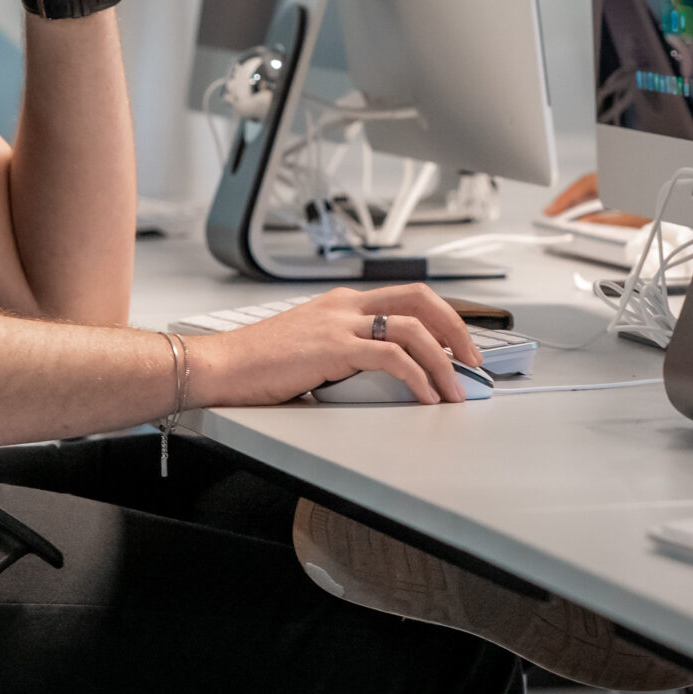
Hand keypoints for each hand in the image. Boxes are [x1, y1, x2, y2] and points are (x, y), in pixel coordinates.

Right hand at [178, 285, 486, 406]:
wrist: (218, 366)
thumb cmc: (255, 365)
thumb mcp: (309, 348)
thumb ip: (344, 351)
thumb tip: (382, 373)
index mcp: (341, 303)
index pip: (407, 297)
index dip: (443, 318)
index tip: (460, 346)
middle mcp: (345, 305)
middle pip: (421, 300)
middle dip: (457, 329)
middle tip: (474, 362)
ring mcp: (339, 323)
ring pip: (413, 329)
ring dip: (444, 361)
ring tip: (456, 389)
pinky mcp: (332, 347)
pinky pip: (391, 357)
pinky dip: (417, 376)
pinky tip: (425, 396)